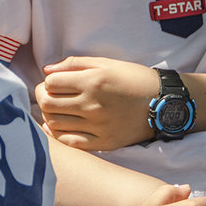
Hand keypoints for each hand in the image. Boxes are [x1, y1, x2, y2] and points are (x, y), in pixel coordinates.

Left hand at [36, 56, 158, 150]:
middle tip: (49, 96)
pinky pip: (70, 143)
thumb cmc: (134, 78)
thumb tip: (47, 70)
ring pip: (55, 125)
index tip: (53, 82)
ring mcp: (97, 126)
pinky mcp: (103, 143)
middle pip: (48, 105)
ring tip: (57, 110)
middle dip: (43, 98)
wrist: (163, 102)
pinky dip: (57, 135)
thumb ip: (76, 64)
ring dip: (49, 116)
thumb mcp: (107, 63)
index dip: (47, 82)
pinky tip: (58, 128)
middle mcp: (92, 105)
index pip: (51, 84)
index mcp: (93, 81)